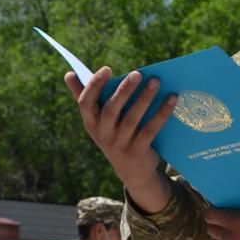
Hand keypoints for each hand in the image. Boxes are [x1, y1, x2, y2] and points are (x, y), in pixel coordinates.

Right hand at [65, 68, 175, 212]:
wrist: (131, 171)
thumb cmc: (113, 134)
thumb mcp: (98, 120)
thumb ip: (85, 96)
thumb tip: (68, 74)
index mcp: (91, 123)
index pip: (85, 103)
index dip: (94, 86)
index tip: (107, 69)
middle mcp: (103, 134)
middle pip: (111, 110)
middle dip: (124, 90)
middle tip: (137, 73)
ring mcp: (120, 144)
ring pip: (132, 118)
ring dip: (145, 98)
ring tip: (156, 81)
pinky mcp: (138, 151)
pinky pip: (150, 129)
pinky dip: (162, 113)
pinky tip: (171, 98)